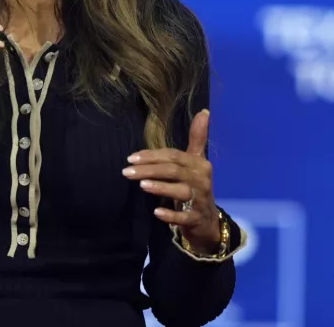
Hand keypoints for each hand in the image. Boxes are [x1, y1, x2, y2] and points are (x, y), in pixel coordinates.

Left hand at [123, 109, 221, 252]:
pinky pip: (184, 217)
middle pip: (174, 171)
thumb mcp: (196, 162)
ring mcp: (201, 200)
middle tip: (126, 172)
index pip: (174, 156)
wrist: (207, 221)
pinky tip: (156, 212)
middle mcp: (202, 180)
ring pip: (180, 192)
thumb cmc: (195, 186)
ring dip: (161, 187)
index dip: (152, 155)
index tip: (131, 157)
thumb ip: (197, 138)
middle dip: (149, 170)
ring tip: (141, 185)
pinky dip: (171, 215)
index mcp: (200, 164)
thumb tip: (204, 111)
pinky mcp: (197, 219)